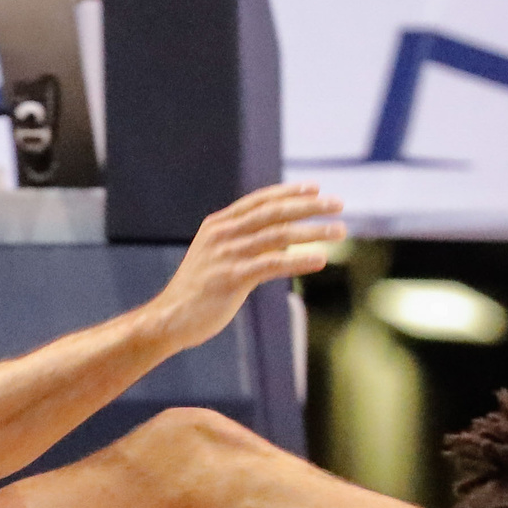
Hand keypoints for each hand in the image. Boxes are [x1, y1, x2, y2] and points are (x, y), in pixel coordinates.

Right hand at [148, 185, 342, 353]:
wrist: (168, 319)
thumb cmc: (198, 291)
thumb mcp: (217, 257)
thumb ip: (246, 243)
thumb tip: (287, 238)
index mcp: (218, 225)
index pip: (259, 200)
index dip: (288, 192)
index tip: (315, 188)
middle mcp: (222, 234)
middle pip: (273, 212)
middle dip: (309, 206)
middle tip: (338, 204)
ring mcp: (226, 255)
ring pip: (278, 235)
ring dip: (313, 231)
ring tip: (339, 231)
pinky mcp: (231, 278)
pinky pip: (272, 264)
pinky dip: (299, 259)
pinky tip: (320, 259)